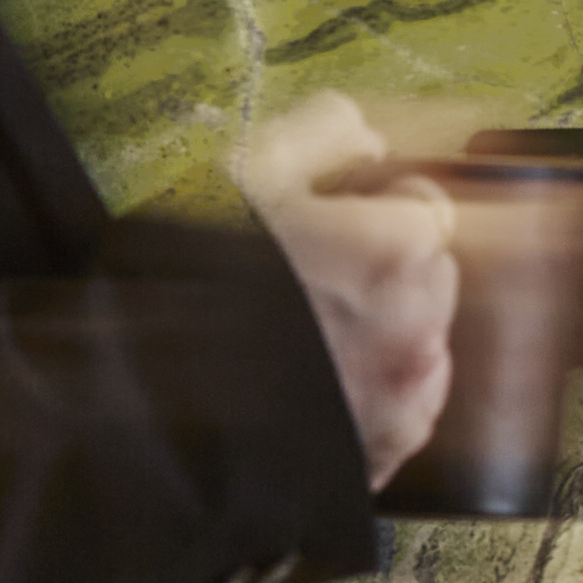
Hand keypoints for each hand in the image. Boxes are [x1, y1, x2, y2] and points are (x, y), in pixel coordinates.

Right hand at [233, 91, 456, 485]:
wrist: (152, 404)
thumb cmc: (196, 283)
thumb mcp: (250, 175)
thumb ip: (326, 135)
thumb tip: (369, 140)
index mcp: (395, 247)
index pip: (428, 205)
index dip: (382, 204)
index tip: (343, 213)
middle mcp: (417, 324)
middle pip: (430, 273)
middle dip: (386, 266)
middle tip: (314, 272)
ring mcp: (404, 393)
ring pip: (421, 338)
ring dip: (383, 327)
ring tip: (307, 331)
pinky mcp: (387, 447)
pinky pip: (407, 404)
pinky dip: (376, 390)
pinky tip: (317, 377)